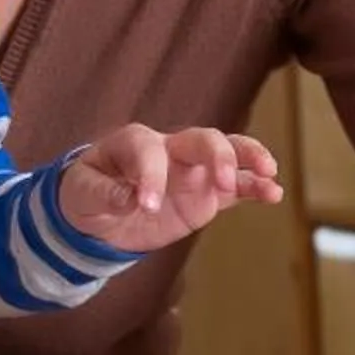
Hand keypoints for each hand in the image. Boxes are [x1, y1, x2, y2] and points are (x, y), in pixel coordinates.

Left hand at [57, 124, 283, 250]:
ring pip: (227, 153)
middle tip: (222, 184)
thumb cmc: (86, 194)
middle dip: (216, 155)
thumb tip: (128, 199)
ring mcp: (192, 170)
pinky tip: (273, 194)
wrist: (100, 215)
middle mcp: (169, 150)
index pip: (149, 150)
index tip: (147, 206)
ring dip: (249, 158)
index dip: (151, 176)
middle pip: (201, 138)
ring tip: (268, 173)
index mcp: (133, 143)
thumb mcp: (81, 194)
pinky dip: (255, 187)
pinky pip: (235, 186)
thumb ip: (103, 194)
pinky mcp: (206, 194)